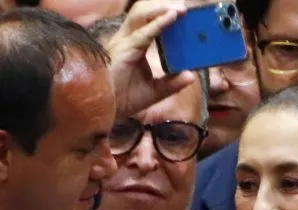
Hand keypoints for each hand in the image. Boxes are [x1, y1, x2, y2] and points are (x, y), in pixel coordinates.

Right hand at [105, 0, 197, 117]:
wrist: (106, 111)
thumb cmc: (123, 100)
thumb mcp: (154, 91)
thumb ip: (171, 83)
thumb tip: (190, 76)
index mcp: (132, 45)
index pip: (148, 22)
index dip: (163, 14)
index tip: (184, 13)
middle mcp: (126, 39)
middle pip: (143, 12)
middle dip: (162, 5)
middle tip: (184, 8)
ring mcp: (123, 42)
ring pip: (141, 14)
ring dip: (161, 9)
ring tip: (181, 9)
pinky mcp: (124, 49)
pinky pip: (144, 32)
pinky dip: (159, 23)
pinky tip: (172, 17)